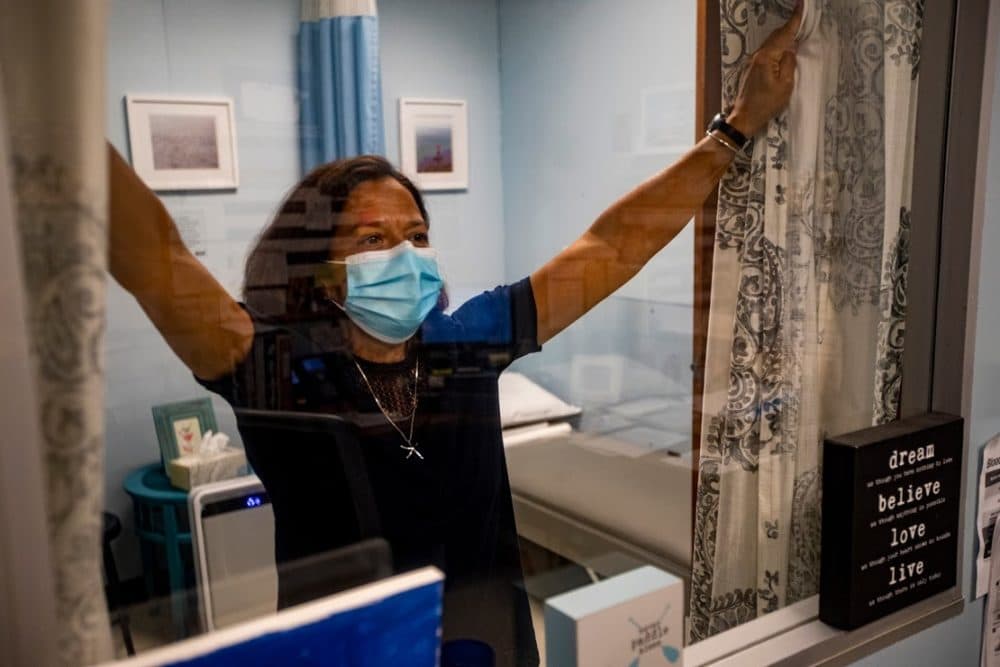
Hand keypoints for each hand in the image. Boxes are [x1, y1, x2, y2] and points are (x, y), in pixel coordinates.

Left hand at [728, 1, 802, 136]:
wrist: (744, 118)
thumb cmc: (766, 105)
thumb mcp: (785, 85)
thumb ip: (789, 63)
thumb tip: (791, 48)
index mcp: (767, 57)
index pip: (784, 34)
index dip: (795, 19)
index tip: (801, 4)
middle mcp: (757, 56)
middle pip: (776, 36)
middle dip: (790, 26)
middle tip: (803, 17)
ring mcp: (753, 62)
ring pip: (771, 43)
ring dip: (783, 36)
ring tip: (796, 31)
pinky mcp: (752, 68)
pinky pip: (767, 51)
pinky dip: (777, 46)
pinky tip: (784, 48)